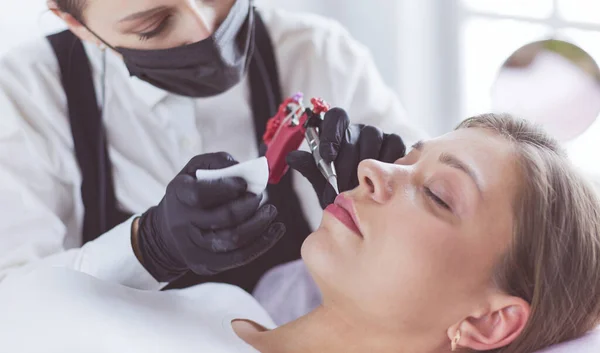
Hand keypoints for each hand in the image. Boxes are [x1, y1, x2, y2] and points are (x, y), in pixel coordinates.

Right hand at [135, 152, 285, 281]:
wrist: (167, 233)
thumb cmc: (189, 193)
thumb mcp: (194, 170)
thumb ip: (216, 162)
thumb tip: (241, 166)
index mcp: (178, 195)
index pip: (202, 193)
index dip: (228, 187)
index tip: (245, 183)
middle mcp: (182, 224)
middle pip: (223, 217)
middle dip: (249, 205)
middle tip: (260, 196)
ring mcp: (193, 248)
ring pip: (233, 240)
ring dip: (259, 224)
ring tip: (270, 211)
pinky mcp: (205, 265)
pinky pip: (239, 257)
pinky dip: (262, 243)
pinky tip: (276, 230)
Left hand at [287, 108, 405, 207]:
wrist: (362, 207)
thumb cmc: (339, 190)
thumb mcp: (321, 182)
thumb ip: (309, 168)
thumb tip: (293, 156)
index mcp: (337, 132)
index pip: (335, 117)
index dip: (331, 133)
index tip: (326, 156)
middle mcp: (357, 130)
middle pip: (353, 132)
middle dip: (345, 161)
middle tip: (340, 185)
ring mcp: (378, 135)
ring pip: (373, 136)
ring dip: (365, 162)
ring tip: (359, 186)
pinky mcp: (395, 143)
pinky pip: (393, 144)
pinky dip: (387, 160)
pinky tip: (380, 179)